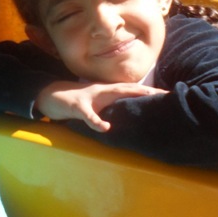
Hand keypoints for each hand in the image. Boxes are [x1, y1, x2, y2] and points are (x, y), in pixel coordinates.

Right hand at [35, 81, 167, 131]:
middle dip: (146, 91)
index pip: (131, 90)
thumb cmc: (75, 102)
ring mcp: (89, 98)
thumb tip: (126, 114)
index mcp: (106, 92)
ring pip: (110, 96)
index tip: (167, 94)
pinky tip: (104, 127)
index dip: (149, 91)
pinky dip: (96, 121)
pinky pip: (87, 114)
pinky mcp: (76, 107)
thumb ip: (109, 108)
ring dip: (128, 96)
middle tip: (165, 94)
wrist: (50, 95)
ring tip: (145, 99)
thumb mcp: (94, 106)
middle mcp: (101, 91)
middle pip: (127, 89)